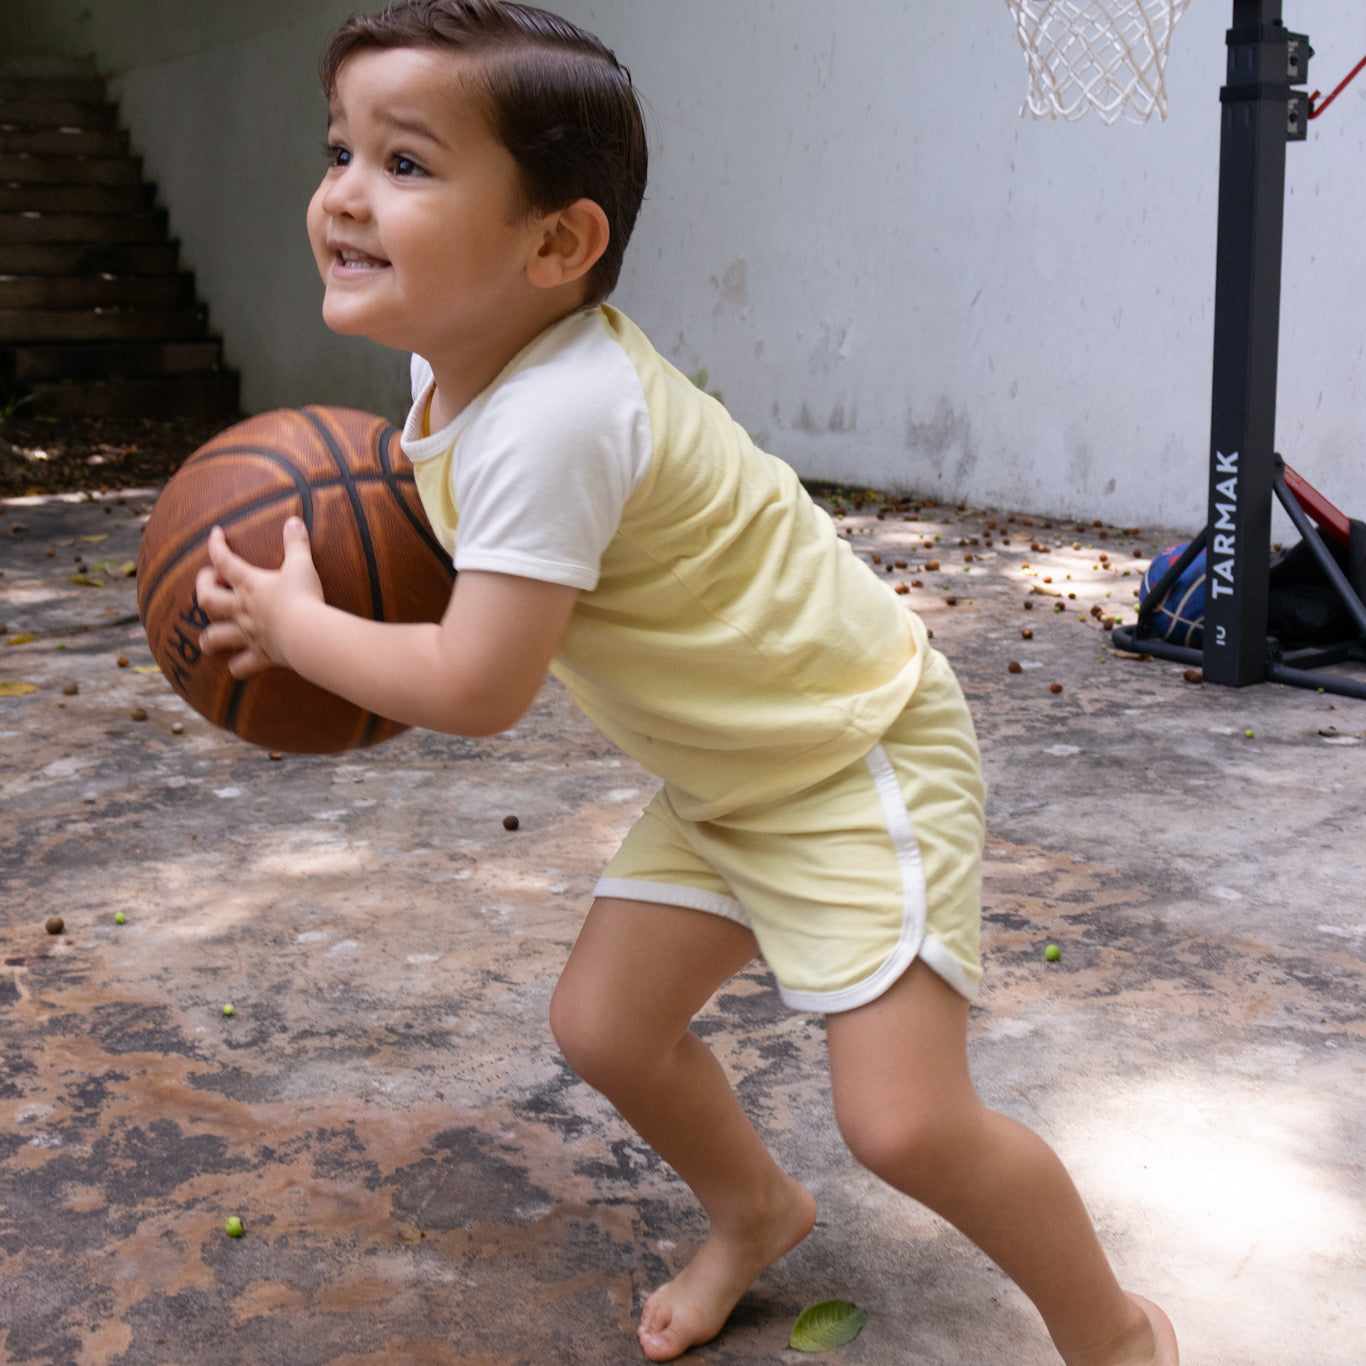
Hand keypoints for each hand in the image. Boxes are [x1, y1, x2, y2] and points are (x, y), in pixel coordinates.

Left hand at [195, 517, 324, 676]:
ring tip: (208, 639)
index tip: (215, 534)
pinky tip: (238, 666)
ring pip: (215, 637)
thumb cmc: (304, 598)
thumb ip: (297, 543)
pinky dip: (238, 667)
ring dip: (209, 638)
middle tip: (210, 582)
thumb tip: (294, 520)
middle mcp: (242, 609)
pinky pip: (242, 666)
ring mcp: (249, 634)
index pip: (224, 560)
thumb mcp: (303, 565)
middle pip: (207, 600)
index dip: (216, 545)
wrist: (309, 635)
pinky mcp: (261, 655)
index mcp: (250, 584)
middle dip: (203, 588)